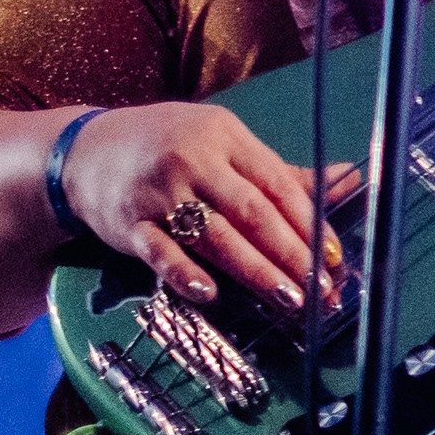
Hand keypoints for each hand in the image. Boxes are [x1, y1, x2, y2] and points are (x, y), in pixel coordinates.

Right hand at [58, 102, 340, 311]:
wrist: (84, 152)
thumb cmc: (169, 147)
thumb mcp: (223, 146)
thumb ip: (280, 172)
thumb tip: (349, 176)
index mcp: (226, 137)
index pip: (277, 184)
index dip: (309, 222)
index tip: (332, 255)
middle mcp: (193, 161)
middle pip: (252, 212)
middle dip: (291, 252)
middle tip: (320, 285)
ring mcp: (158, 193)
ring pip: (215, 235)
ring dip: (255, 270)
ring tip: (288, 296)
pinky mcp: (128, 224)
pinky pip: (160, 252)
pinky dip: (184, 273)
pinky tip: (210, 293)